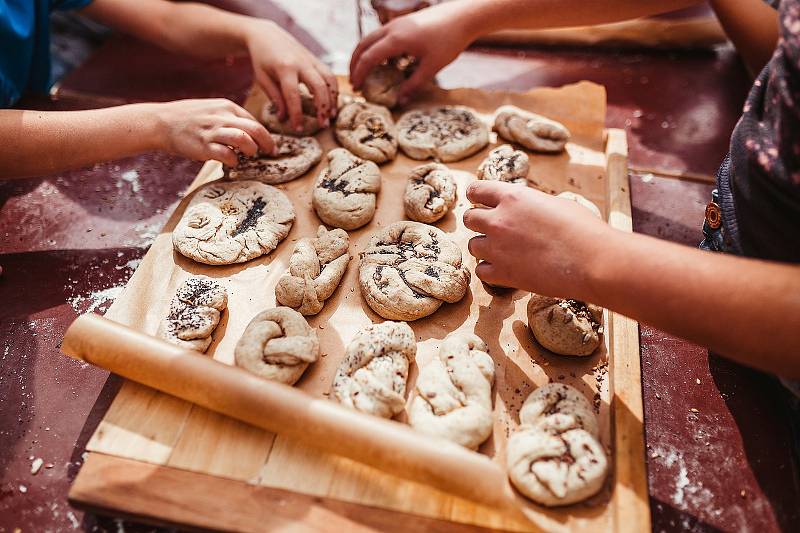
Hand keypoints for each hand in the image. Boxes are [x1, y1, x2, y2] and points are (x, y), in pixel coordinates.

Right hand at [152, 98, 273, 166]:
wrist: (161, 122)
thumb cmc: (189, 118)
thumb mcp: (212, 109)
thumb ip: (230, 118)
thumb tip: (250, 132)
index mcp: (227, 107)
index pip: (254, 121)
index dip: (265, 135)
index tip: (268, 145)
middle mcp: (222, 117)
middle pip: (255, 129)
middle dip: (267, 143)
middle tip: (270, 152)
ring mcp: (213, 131)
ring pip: (244, 139)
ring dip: (252, 150)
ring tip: (251, 155)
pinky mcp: (203, 146)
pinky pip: (226, 154)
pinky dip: (234, 160)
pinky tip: (232, 162)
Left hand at [244, 19, 337, 130]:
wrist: (267, 35)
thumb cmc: (262, 59)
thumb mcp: (262, 78)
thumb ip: (275, 97)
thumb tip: (284, 118)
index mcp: (284, 68)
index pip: (293, 95)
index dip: (297, 114)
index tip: (298, 128)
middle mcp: (301, 63)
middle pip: (319, 86)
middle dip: (323, 107)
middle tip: (323, 125)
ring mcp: (311, 60)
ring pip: (329, 80)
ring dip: (333, 99)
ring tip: (332, 116)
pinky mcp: (316, 60)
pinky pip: (330, 75)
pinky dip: (334, 90)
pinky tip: (332, 103)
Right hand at [350, 2, 474, 102]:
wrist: (463, 16)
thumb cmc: (449, 41)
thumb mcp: (432, 67)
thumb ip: (413, 84)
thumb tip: (399, 101)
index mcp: (396, 40)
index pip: (368, 57)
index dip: (359, 73)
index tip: (356, 88)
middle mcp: (392, 28)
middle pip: (363, 45)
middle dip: (355, 63)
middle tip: (354, 81)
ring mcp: (397, 23)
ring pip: (371, 38)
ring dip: (364, 54)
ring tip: (364, 72)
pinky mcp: (403, 22)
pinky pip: (382, 35)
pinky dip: (376, 48)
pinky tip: (383, 62)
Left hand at [462, 181, 614, 299]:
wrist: (593, 261)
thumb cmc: (584, 230)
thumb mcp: (556, 204)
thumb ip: (532, 205)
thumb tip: (528, 212)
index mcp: (513, 197)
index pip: (476, 190)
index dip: (477, 196)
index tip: (481, 202)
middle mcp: (499, 220)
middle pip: (469, 218)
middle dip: (479, 222)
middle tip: (494, 229)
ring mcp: (497, 248)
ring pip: (472, 245)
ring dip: (484, 247)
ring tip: (502, 251)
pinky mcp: (502, 274)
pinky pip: (480, 271)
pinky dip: (490, 270)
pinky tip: (504, 269)